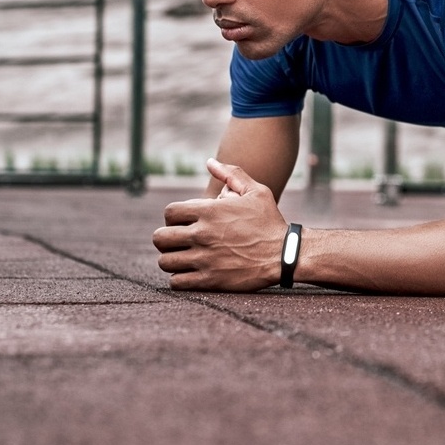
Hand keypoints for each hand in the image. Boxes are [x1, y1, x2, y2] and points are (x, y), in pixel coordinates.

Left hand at [152, 158, 288, 290]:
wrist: (284, 254)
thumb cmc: (270, 221)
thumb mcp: (256, 192)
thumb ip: (232, 175)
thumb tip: (210, 162)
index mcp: (210, 212)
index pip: (169, 213)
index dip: (173, 217)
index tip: (185, 223)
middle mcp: (202, 234)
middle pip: (160, 238)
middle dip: (166, 239)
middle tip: (179, 241)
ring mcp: (204, 258)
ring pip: (165, 261)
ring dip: (172, 259)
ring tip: (184, 258)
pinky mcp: (209, 279)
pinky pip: (176, 282)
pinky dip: (179, 278)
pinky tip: (191, 273)